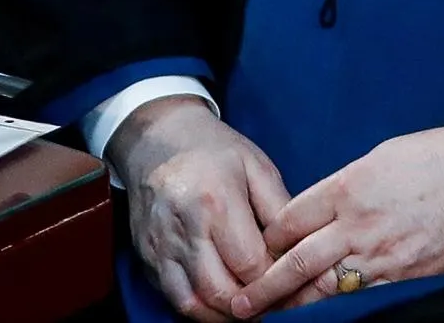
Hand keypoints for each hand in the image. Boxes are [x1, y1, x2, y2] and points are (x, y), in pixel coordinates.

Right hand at [108, 96, 291, 321]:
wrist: (155, 138)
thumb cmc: (212, 150)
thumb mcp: (256, 166)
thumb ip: (280, 210)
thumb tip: (297, 250)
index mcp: (216, 201)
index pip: (251, 264)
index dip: (275, 280)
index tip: (290, 280)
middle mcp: (184, 227)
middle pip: (222, 292)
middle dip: (253, 306)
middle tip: (274, 302)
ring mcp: (160, 245)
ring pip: (195, 304)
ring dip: (226, 315)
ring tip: (250, 307)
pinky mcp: (146, 256)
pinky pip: (174, 298)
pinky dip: (200, 309)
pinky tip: (220, 302)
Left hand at [230, 124, 443, 317]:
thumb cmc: (437, 158)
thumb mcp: (380, 157)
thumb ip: (346, 185)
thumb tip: (326, 206)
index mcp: (347, 188)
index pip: (291, 220)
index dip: (270, 238)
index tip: (258, 248)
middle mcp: (358, 224)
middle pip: (298, 262)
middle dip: (266, 285)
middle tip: (241, 304)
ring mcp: (382, 254)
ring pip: (327, 287)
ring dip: (298, 301)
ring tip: (275, 313)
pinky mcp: (405, 274)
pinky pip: (363, 293)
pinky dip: (341, 301)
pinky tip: (326, 306)